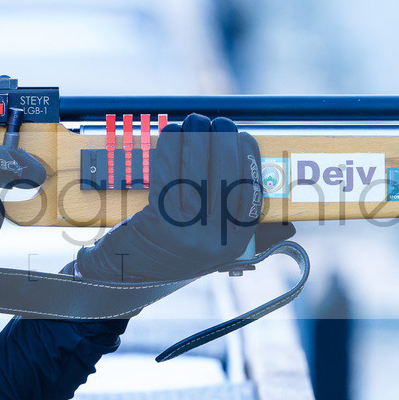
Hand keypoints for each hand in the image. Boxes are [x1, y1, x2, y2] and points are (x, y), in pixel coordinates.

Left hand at [76, 113, 293, 281]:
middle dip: (221, 141)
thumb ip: (239, 229)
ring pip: (197, 173)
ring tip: (191, 121)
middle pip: (225, 178)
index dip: (249, 160)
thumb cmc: (163, 255)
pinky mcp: (160, 225)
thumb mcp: (207, 250)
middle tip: (213, 120)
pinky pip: (169, 177)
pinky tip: (170, 134)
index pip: (251, 194)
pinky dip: (170, 151)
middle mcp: (215, 242)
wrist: (118, 279)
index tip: (243, 136)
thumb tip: (280, 212)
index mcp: (234, 245)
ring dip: (195, 139)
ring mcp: (188, 235)